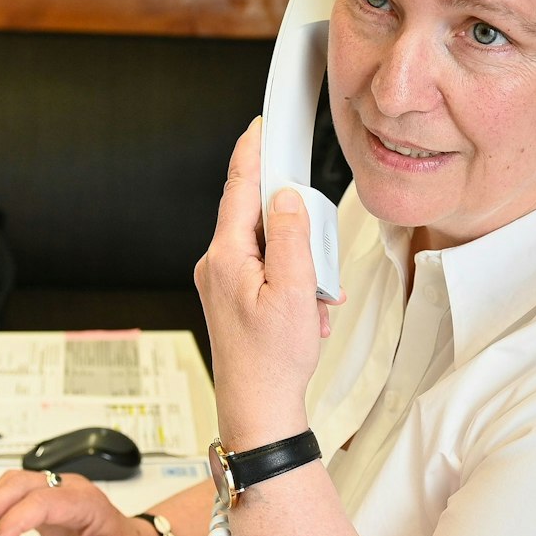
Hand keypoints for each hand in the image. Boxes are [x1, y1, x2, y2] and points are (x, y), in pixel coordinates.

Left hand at [195, 118, 340, 446]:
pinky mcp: (235, 300)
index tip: (260, 124)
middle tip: (317, 266)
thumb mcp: (293, 291)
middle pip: (260, 219)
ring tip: (313, 305)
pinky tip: (307, 317)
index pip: (238, 188)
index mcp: (226, 256)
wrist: (260, 411)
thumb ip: (290, 235)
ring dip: (303, 270)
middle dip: (298, 234)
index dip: (252, 152)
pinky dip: (296, 289)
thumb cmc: (273, 361)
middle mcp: (218, 265)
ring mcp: (224, 284)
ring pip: (272, 250)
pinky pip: (271, 275)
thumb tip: (284, 196)